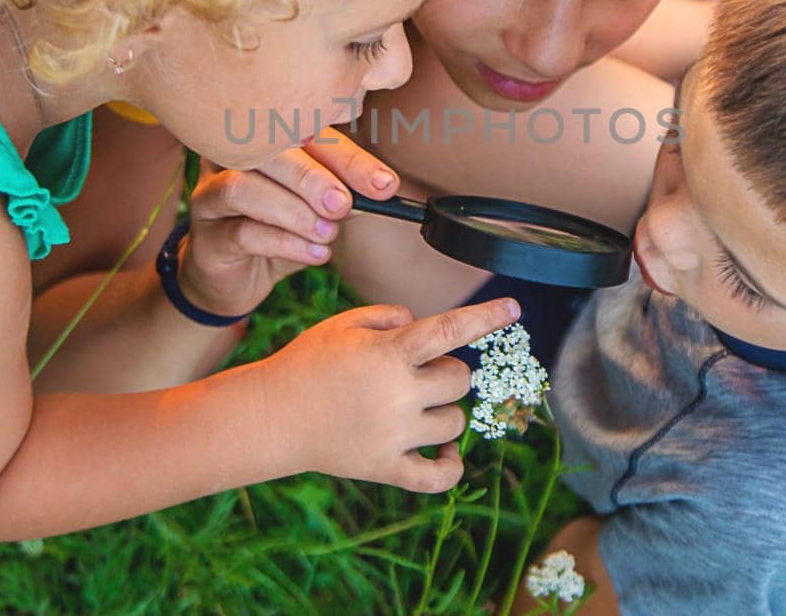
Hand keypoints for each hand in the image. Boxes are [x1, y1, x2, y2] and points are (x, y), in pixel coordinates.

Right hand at [178, 127, 398, 317]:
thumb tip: (377, 188)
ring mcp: (209, 195)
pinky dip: (285, 243)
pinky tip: (314, 254)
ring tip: (327, 233)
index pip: (305, 134)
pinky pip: (242, 232)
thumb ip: (339, 196)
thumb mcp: (314, 211)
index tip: (384, 184)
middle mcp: (227, 157)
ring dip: (295, 211)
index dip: (347, 157)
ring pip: (244, 187)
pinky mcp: (205, 237)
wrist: (233, 280)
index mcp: (261, 140)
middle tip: (344, 205)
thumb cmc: (276, 232)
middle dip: (314, 178)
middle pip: (266, 151)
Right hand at [258, 298, 521, 492]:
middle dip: (446, 371)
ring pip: (456, 422)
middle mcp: (398, 395)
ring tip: (413, 403)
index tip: (513, 309)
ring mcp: (395, 436)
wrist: (272, 416)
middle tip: (415, 371)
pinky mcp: (387, 468)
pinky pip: (440, 476)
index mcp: (389, 354)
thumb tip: (425, 326)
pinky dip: (451, 464)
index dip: (486, 317)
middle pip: (459, 380)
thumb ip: (391, 316)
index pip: (451, 330)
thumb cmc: (309, 362)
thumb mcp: (345, 323)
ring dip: (444, 409)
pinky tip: (446, 450)